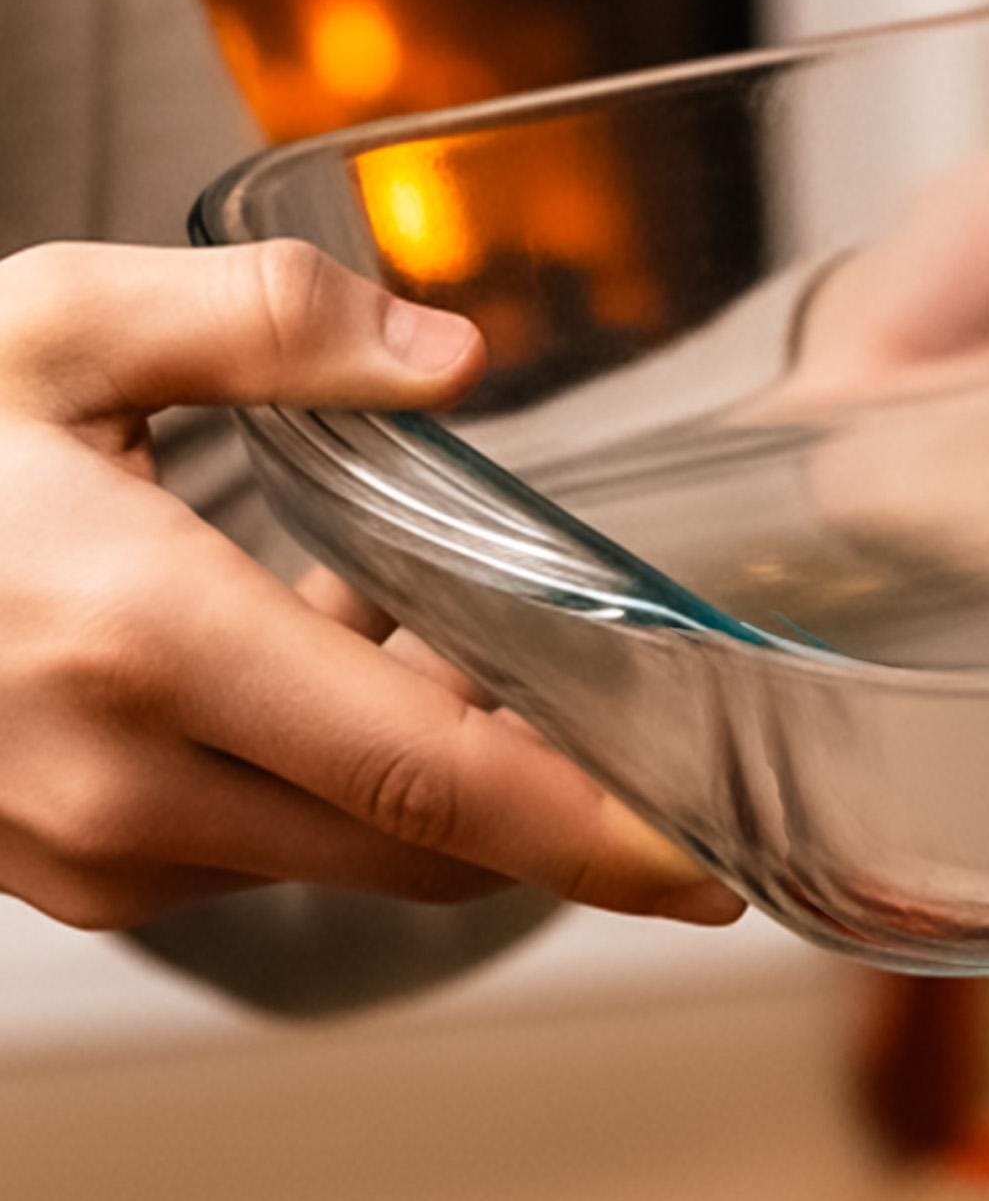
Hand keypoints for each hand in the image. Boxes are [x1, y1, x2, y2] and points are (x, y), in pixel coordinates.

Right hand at [0, 241, 743, 929]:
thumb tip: (454, 353)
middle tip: (614, 686)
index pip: (435, 779)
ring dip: (429, 769)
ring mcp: (80, 854)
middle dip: (542, 784)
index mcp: (143, 644)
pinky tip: (316, 662)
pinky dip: (334, 778)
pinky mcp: (62, 877)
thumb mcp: (54, 325)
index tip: (710, 859)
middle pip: (420, 837)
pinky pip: (260, 849)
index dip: (595, 832)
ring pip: (345, 850)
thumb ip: (270, 323)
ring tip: (420, 626)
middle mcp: (119, 785)